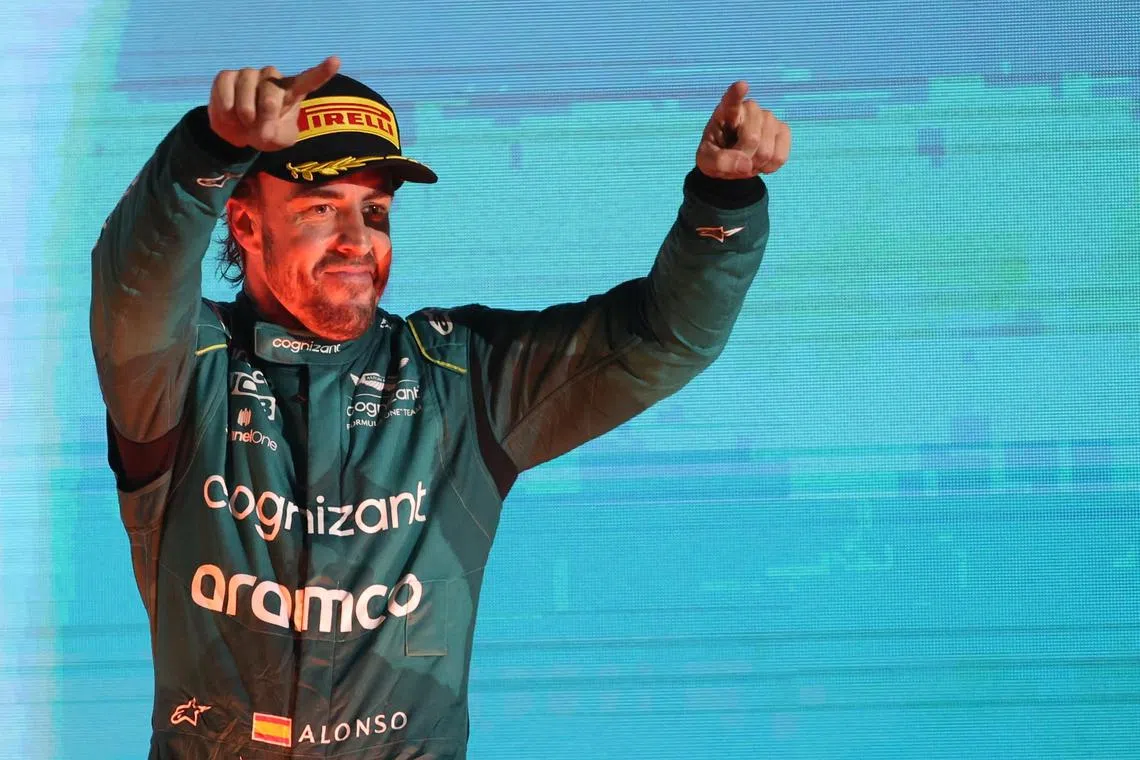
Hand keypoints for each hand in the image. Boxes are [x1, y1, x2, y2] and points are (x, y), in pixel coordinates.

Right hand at [207, 56, 340, 151]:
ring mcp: (249, 74)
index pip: (309, 80)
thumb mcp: (279, 141)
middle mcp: (272, 78)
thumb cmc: (266, 133)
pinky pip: (226, 86)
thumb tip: (266, 130)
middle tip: (261, 133)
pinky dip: (225, 106)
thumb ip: (279, 136)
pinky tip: (229, 115)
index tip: (336, 61)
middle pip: (271, 91)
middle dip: (265, 115)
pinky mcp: (227, 76)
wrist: (238, 134)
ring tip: (244, 122)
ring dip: (244, 112)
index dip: (322, 71)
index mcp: (292, 91)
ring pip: (246, 87)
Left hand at [696, 81, 789, 178]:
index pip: (731, 100)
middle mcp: (749, 109)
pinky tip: (760, 162)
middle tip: (735, 158)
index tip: (741, 86)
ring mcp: (768, 118)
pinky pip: (779, 157)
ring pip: (766, 152)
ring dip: (755, 164)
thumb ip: (719, 162)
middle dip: (743, 157)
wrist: (732, 161)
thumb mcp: (707, 161)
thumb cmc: (716, 155)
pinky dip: (768, 167)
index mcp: (725, 112)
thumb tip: (745, 164)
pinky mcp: (783, 130)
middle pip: (752, 139)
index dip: (737, 93)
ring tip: (747, 159)